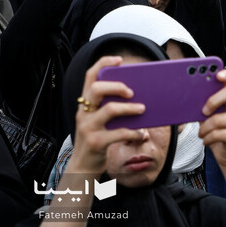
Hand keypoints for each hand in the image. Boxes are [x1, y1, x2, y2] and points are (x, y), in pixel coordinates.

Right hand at [71, 56, 146, 175]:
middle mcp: (84, 113)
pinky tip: (142, 134)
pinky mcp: (96, 142)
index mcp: (85, 104)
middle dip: (116, 86)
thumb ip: (111, 109)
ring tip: (143, 109)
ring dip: (130, 108)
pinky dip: (134, 132)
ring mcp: (88, 127)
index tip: (119, 59)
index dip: (103, 64)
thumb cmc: (98, 139)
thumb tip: (139, 98)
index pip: (89, 77)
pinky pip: (119, 133)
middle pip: (97, 89)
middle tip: (131, 92)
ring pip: (109, 110)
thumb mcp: (100, 121)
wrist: (83, 167)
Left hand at [198, 70, 225, 165]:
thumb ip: (200, 107)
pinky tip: (206, 140)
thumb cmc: (215, 133)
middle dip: (214, 100)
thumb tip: (184, 97)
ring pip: (218, 119)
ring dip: (204, 129)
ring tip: (202, 133)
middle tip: (204, 111)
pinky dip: (207, 139)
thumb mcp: (205, 118)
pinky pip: (217, 134)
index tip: (217, 74)